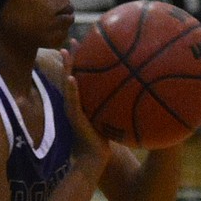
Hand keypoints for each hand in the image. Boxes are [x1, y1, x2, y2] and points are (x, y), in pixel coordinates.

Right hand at [59, 47, 111, 171]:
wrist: (94, 160)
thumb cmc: (102, 143)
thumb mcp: (109, 120)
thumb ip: (116, 107)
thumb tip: (133, 93)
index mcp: (81, 102)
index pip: (79, 77)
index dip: (78, 61)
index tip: (81, 44)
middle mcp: (74, 103)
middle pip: (70, 76)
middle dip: (71, 58)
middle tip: (71, 41)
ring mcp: (73, 110)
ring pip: (68, 85)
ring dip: (67, 68)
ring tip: (66, 52)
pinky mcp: (74, 118)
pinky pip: (72, 101)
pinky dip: (71, 90)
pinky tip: (72, 78)